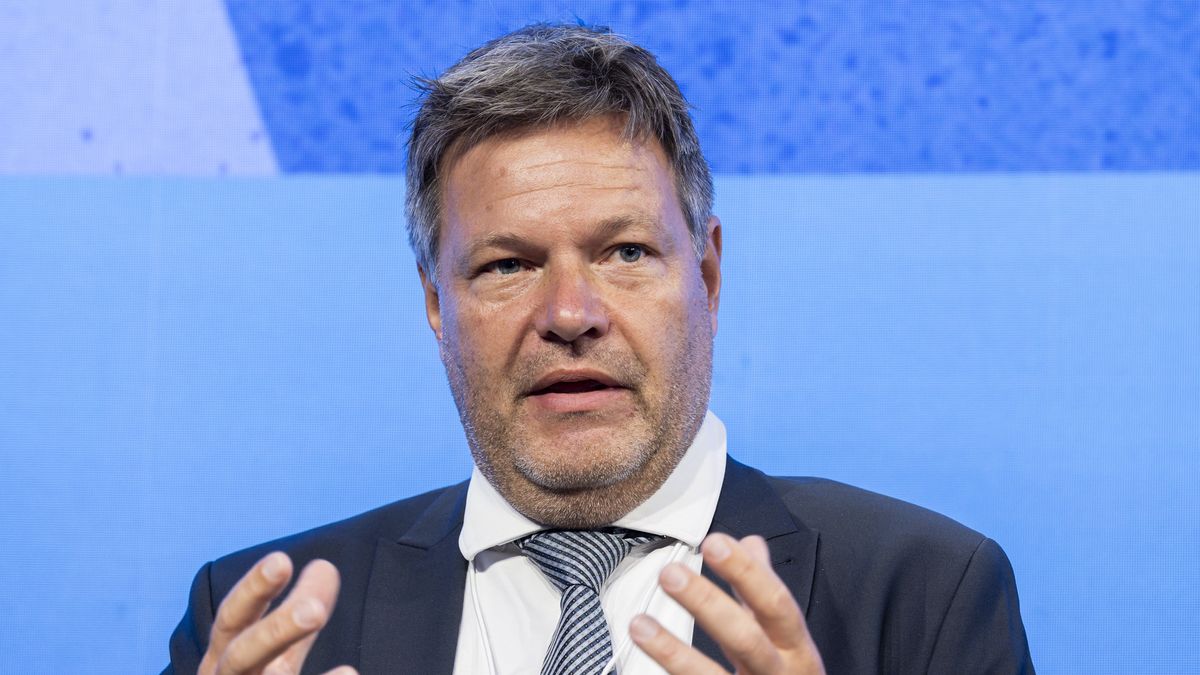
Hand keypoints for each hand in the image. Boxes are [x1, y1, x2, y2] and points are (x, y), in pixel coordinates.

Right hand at [198, 552, 355, 674]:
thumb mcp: (269, 655)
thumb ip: (295, 614)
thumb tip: (325, 566)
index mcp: (222, 660)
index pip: (233, 620)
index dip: (254, 591)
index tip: (282, 560)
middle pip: (241, 657)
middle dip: (276, 633)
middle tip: (316, 611)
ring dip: (298, 671)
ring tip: (347, 667)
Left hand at [630, 533, 825, 673]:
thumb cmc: (789, 674)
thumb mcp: (787, 634)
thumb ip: (763, 589)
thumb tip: (751, 544)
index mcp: (795, 646)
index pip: (774, 602)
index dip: (746, 572)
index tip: (714, 543)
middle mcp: (777, 673)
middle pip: (745, 639)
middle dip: (707, 604)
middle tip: (671, 574)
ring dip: (673, 652)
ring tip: (640, 625)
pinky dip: (673, 673)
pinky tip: (644, 659)